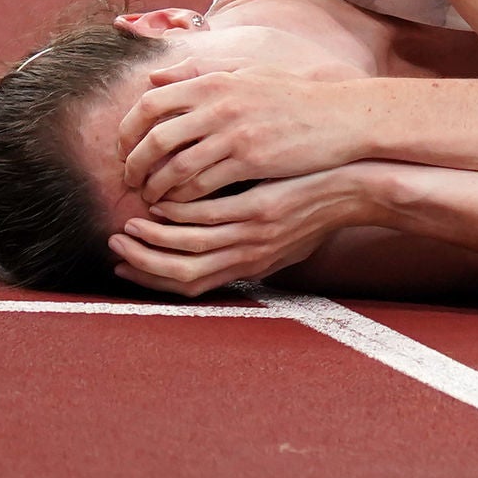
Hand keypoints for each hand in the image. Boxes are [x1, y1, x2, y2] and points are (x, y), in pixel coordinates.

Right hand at [109, 165, 384, 298]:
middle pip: (181, 273)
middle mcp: (249, 257)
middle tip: (116, 246)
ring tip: (131, 223)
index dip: (152, 280)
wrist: (362, 191)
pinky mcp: (261, 208)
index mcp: (251, 266)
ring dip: (154, 239)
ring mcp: (254, 234)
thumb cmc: (322, 210)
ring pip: (189, 247)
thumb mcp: (286, 240)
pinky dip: (181, 212)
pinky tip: (164, 199)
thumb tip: (221, 245)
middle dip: (143, 263)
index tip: (123, 270)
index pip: (189, 286)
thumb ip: (249, 246)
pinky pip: (209, 215)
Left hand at [118, 60, 363, 205]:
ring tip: (150, 200)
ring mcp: (234, 133)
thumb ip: (199, 73)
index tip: (125, 150)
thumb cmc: (295, 96)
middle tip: (129, 182)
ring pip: (174, 166)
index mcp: (213, 80)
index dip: (129, 130)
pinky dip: (183, 199)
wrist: (341, 116)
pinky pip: (201, 185)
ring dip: (155, 187)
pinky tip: (179, 207)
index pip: (150, 102)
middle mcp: (219, 104)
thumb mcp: (248, 73)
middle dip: (134, 165)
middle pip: (154, 138)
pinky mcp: (251, 160)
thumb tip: (154, 77)